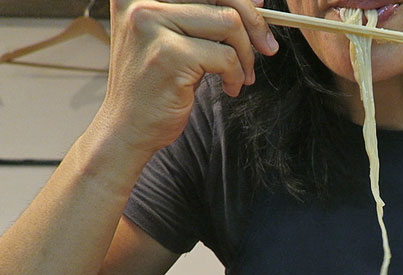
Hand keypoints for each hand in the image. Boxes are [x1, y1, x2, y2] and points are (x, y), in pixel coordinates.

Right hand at [97, 0, 278, 154]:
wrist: (128, 127)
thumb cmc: (157, 83)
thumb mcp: (175, 38)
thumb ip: (201, 15)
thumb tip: (254, 2)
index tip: (259, 7)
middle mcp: (140, 1)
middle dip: (254, 22)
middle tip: (267, 47)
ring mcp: (151, 24)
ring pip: (229, 23)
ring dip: (245, 54)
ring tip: (241, 75)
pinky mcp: (168, 54)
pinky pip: (226, 56)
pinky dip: (236, 75)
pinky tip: (229, 88)